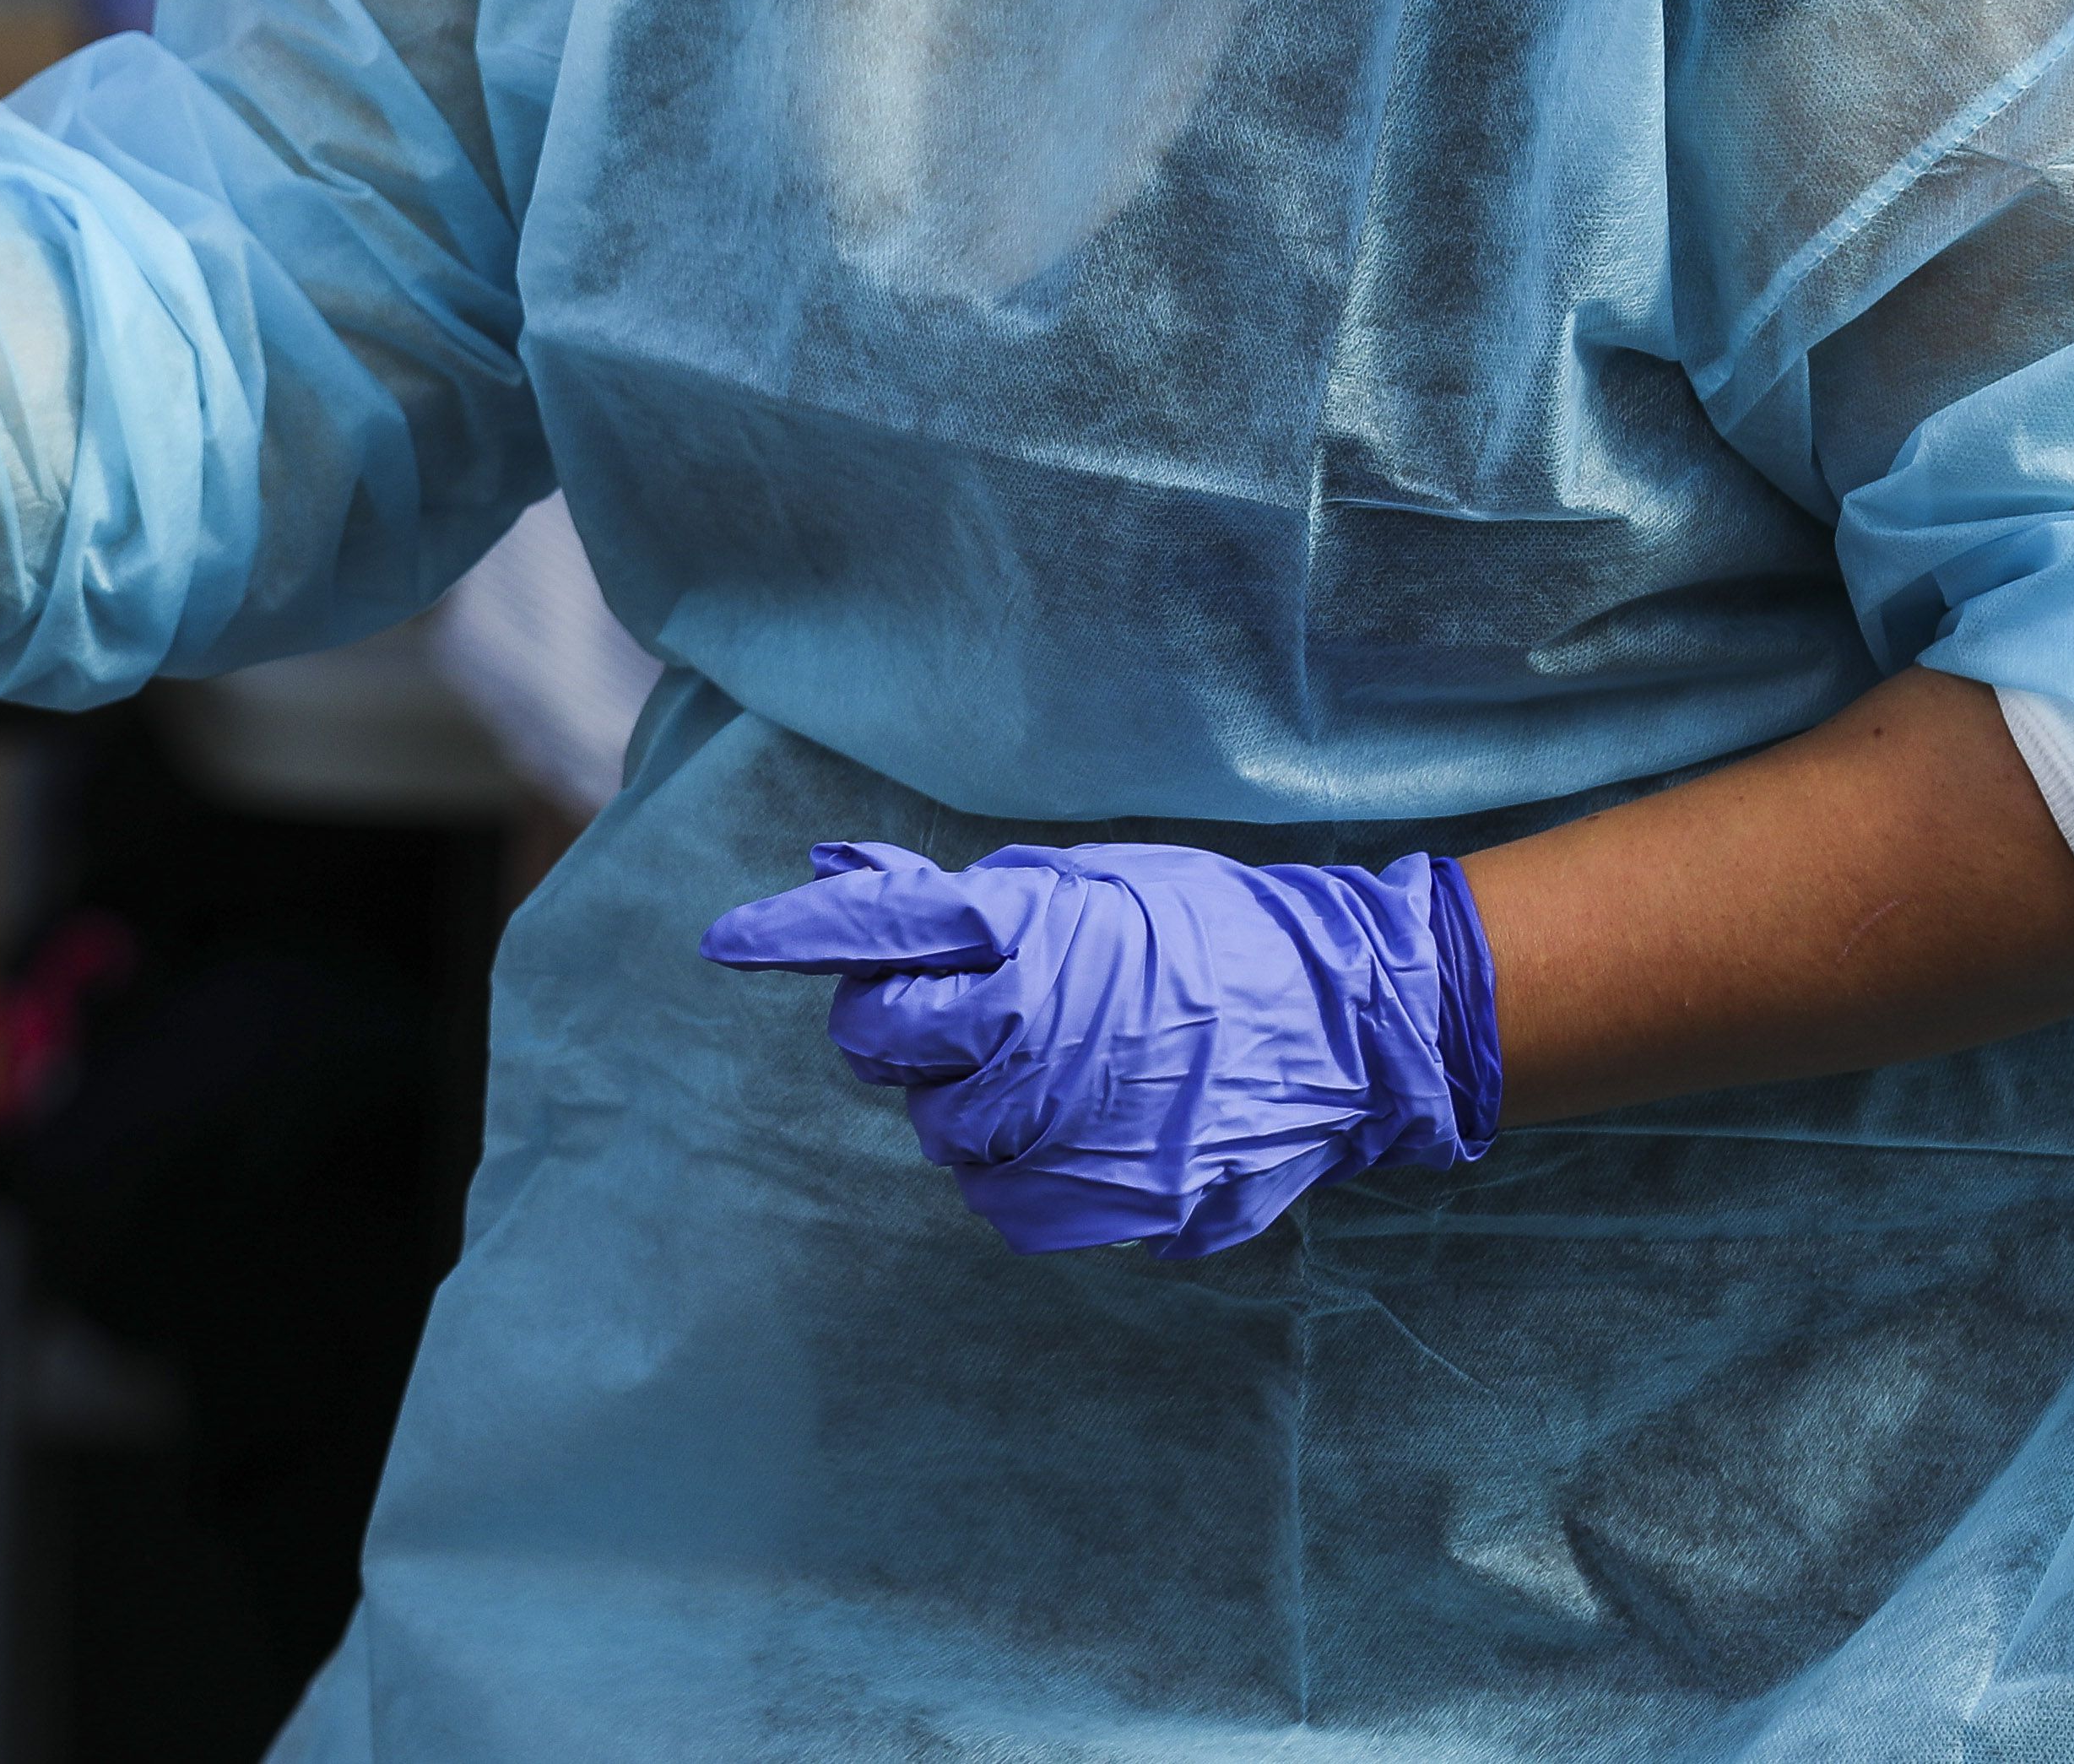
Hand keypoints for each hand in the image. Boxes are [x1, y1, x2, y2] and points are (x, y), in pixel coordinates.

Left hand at [699, 839, 1497, 1256]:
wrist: (1347, 1022)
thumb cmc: (1212, 937)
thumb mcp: (1088, 884)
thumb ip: (959, 894)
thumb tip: (838, 870)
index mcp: (1033, 928)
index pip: (884, 924)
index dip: (797, 932)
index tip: (726, 941)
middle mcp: (1036, 1020)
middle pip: (885, 1037)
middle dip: (891, 1028)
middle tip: (949, 1018)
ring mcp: (1067, 1116)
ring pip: (937, 1130)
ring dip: (963, 1106)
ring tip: (1041, 1074)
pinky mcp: (1104, 1197)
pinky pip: (997, 1203)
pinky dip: (1011, 1175)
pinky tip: (1065, 1138)